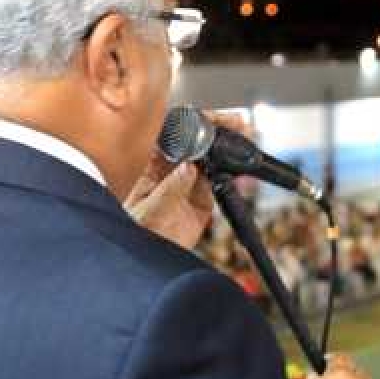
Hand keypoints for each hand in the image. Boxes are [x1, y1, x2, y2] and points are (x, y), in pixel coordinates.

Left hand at [125, 111, 249, 249]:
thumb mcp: (150, 210)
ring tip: (243, 140)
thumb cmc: (136, 232)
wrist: (145, 259)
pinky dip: (233, 174)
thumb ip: (169, 189)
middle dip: (216, 130)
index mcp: (154, 166)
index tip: (207, 119)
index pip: (174, 136)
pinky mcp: (203, 201)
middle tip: (235, 123)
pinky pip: (219, 183)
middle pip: (197, 143)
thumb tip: (187, 168)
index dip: (192, 123)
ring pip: (212, 160)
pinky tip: (240, 169)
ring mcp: (190, 185)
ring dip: (227, 149)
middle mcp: (173, 172)